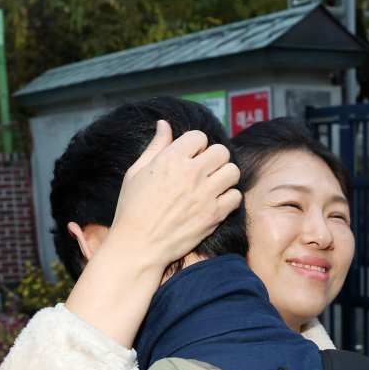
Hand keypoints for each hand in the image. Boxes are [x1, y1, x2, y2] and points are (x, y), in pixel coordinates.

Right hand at [105, 120, 241, 269]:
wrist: (139, 245)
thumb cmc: (132, 209)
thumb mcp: (136, 172)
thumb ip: (156, 146)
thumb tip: (164, 124)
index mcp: (171, 159)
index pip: (199, 136)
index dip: (196, 146)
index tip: (191, 157)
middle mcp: (192, 173)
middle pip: (221, 151)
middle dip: (214, 158)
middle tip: (206, 170)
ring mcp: (205, 194)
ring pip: (233, 171)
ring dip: (225, 176)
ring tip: (214, 184)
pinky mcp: (214, 215)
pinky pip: (235, 196)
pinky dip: (229, 198)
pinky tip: (216, 201)